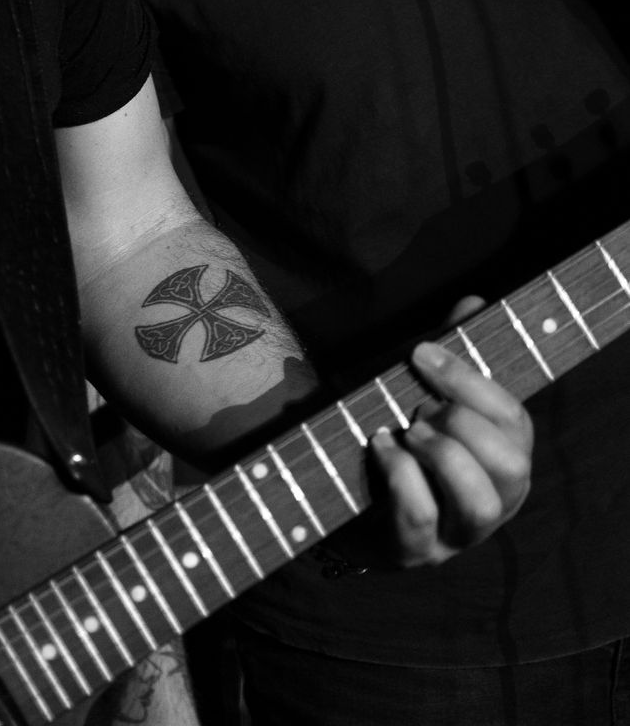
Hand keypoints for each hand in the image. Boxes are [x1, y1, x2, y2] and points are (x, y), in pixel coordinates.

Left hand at [367, 300, 532, 568]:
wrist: (338, 498)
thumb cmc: (393, 437)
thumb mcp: (417, 392)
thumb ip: (448, 355)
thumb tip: (472, 301)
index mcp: (503, 459)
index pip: (515, 421)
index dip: (472, 381)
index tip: (421, 352)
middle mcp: (493, 503)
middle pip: (512, 466)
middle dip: (463, 423)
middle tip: (418, 407)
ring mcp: (455, 536)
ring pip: (479, 504)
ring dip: (441, 455)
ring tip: (406, 431)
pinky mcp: (414, 552)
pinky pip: (420, 518)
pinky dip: (399, 475)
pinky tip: (379, 447)